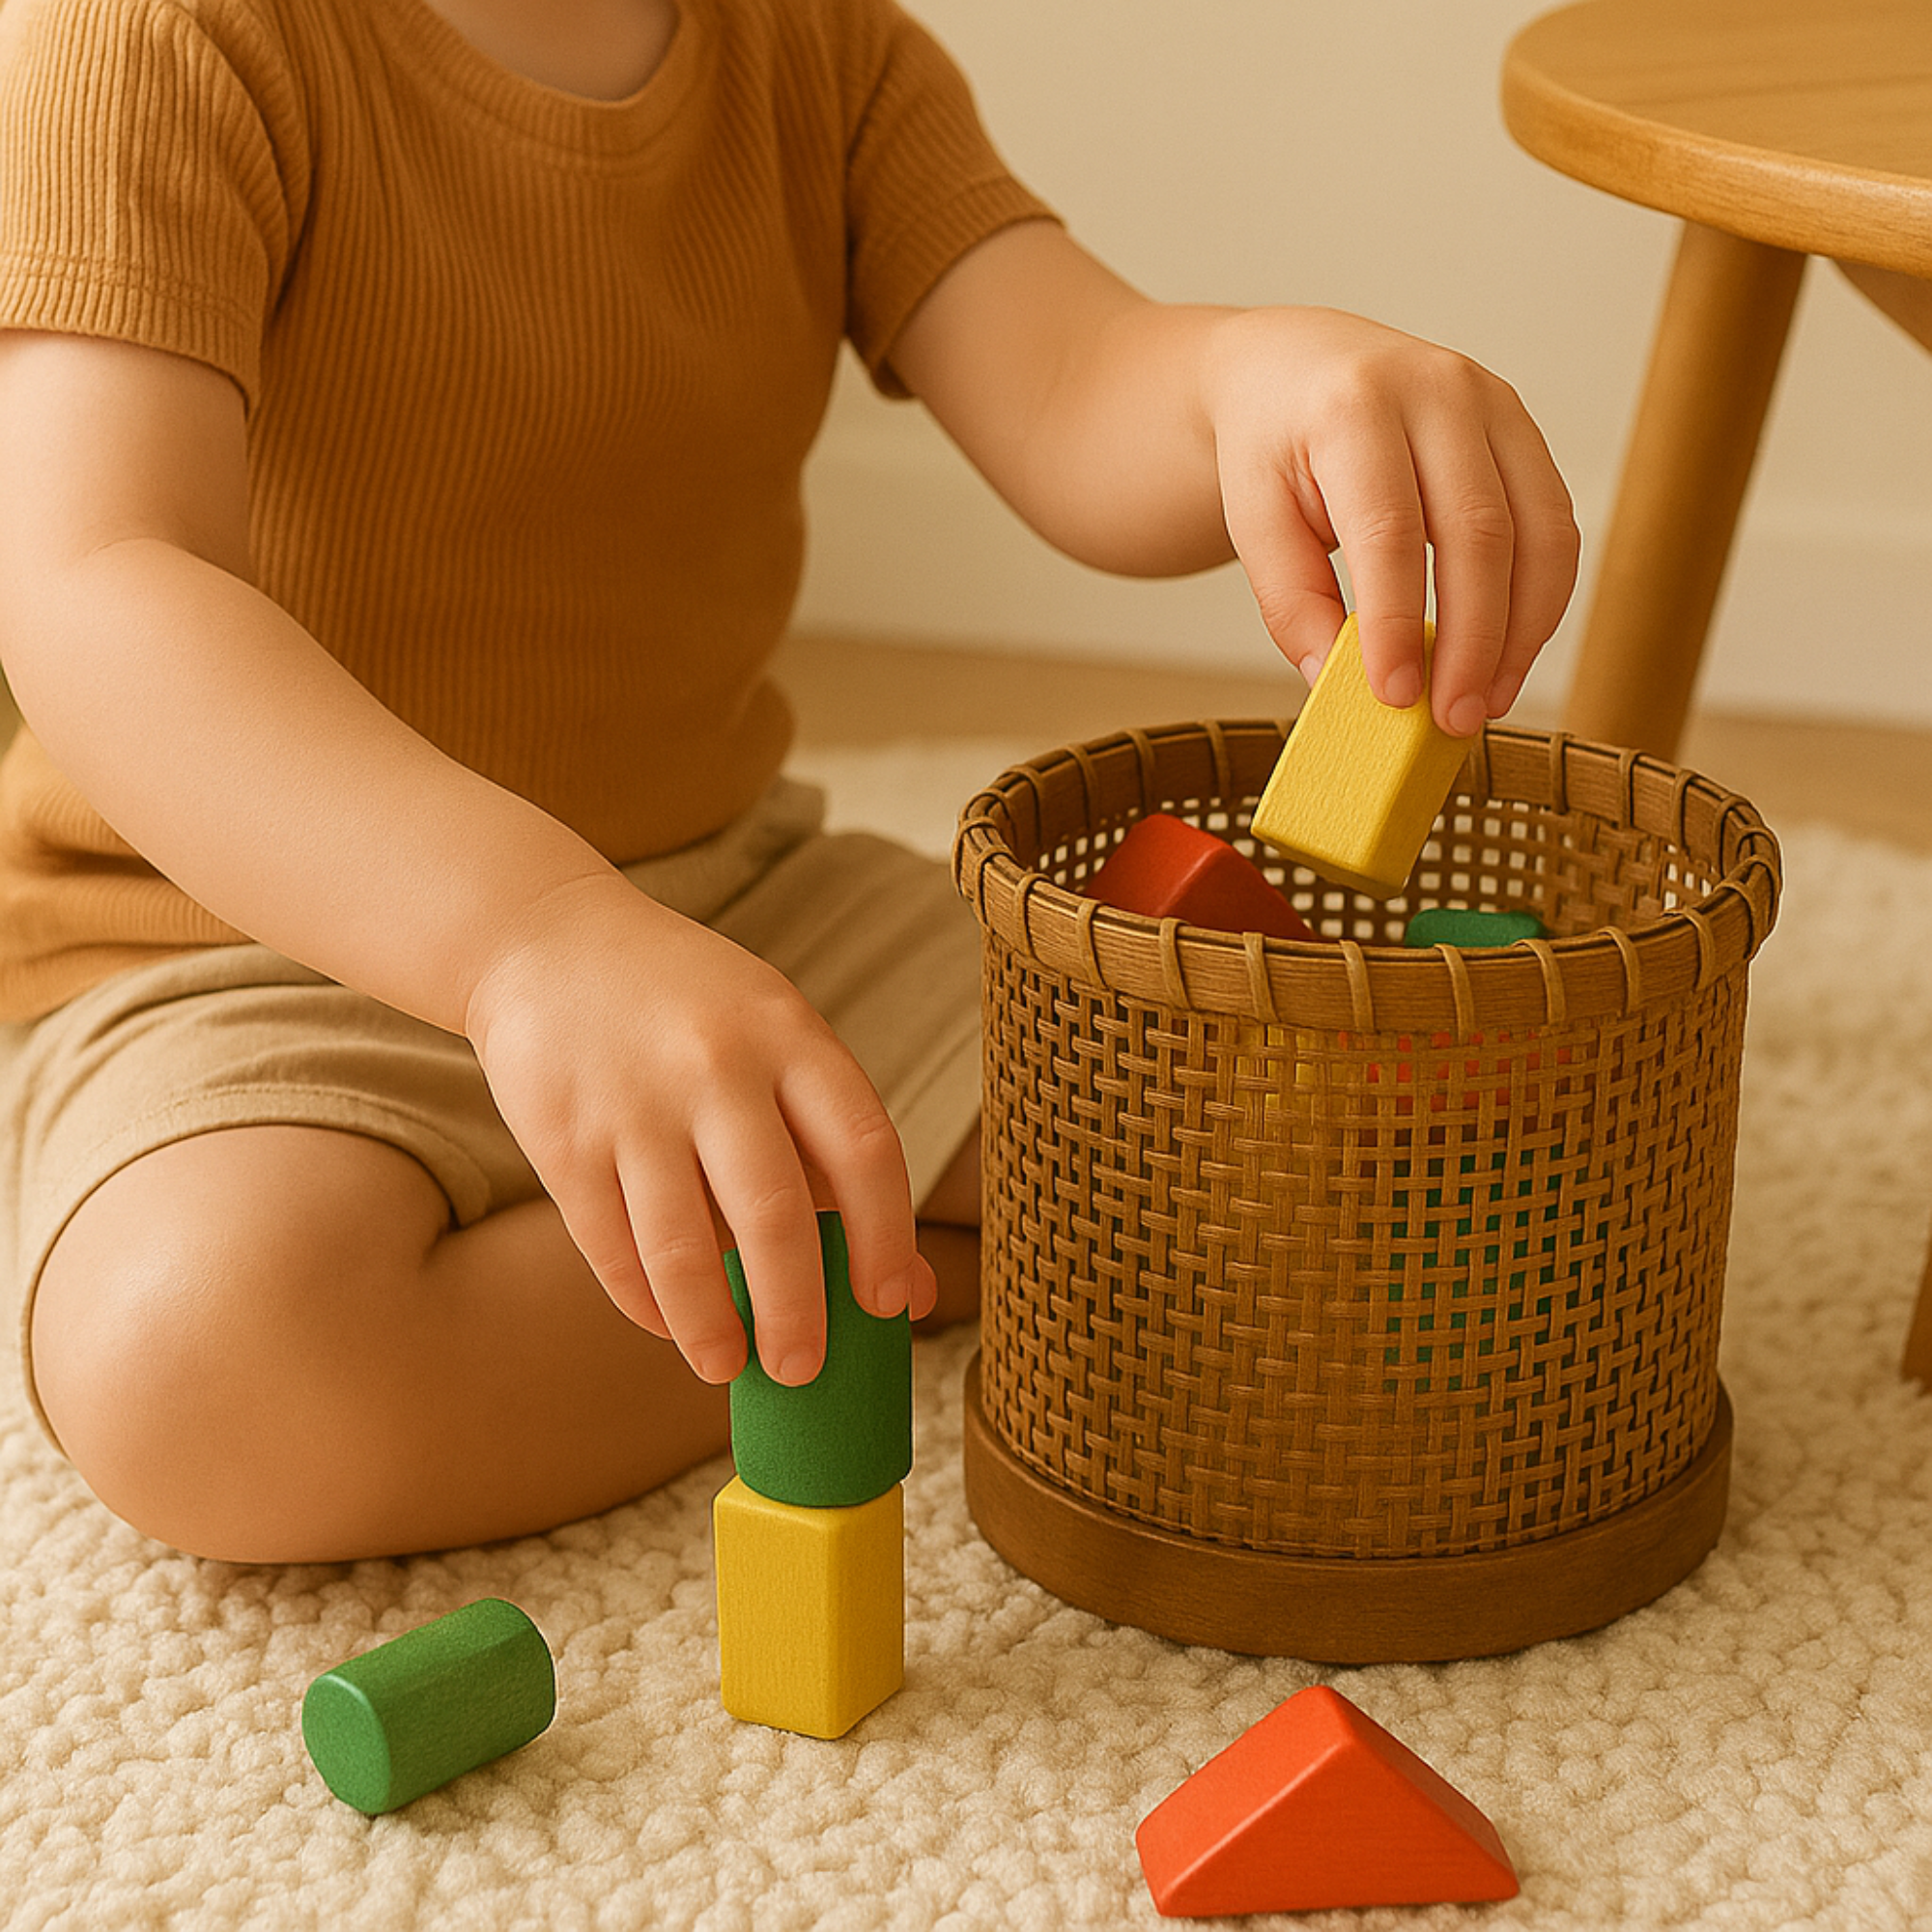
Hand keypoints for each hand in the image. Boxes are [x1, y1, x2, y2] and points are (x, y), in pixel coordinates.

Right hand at [462, 871, 934, 1385]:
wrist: (544, 939)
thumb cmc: (691, 1009)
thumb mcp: (777, 1040)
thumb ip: (838, 1152)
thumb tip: (910, 1292)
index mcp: (791, 1036)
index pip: (865, 1150)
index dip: (886, 1239)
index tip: (886, 1304)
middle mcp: (717, 1066)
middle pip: (776, 1213)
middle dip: (798, 1310)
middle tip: (804, 1370)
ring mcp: (635, 1103)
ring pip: (684, 1247)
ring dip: (711, 1327)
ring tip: (727, 1367)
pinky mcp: (563, 1138)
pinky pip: (611, 1245)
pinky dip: (644, 1300)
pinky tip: (667, 1325)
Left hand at [1202, 306, 1579, 734]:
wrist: (1294, 367)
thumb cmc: (1271, 448)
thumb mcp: (1252, 518)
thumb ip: (1291, 601)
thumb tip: (1337, 682)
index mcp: (1353, 405)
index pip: (1389, 528)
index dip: (1399, 622)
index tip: (1395, 695)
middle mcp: (1436, 389)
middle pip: (1480, 531)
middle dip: (1473, 639)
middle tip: (1453, 718)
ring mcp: (1493, 404)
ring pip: (1539, 530)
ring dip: (1522, 630)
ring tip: (1485, 701)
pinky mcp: (1523, 430)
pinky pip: (1555, 525)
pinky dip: (1540, 601)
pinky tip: (1508, 655)